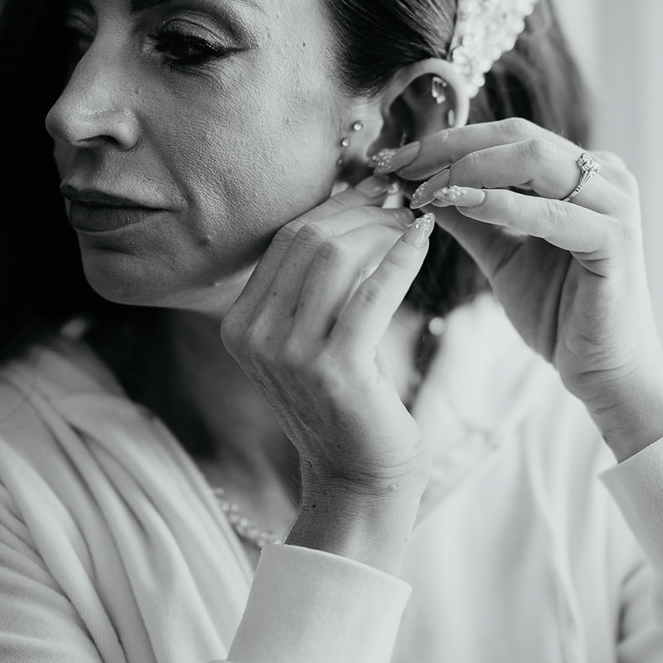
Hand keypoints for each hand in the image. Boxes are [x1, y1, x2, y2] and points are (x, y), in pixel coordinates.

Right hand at [221, 176, 435, 497]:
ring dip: (382, 230)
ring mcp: (289, 355)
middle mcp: (254, 337)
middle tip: (403, 198)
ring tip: (414, 222)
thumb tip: (355, 200)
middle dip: (361, 211)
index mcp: (240, 323)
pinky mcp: (335, 370)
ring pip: (336, 258)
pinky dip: (401, 258)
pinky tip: (423, 242)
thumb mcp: (312, 337)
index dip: (336, 205)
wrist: (359, 476)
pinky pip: (372, 293)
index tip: (376, 185)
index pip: (287, 239)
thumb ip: (315, 281)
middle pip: (308, 241)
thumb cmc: (347, 400)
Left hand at [376, 119, 662, 450]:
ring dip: (468, 171)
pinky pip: (551, 212)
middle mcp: (605, 175)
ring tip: (423, 190)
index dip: (447, 140)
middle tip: (399, 165)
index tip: (394, 157)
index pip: (506, 135)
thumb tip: (420, 184)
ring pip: (533, 160)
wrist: (601, 370)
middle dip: (449, 147)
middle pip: (516, 137)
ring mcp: (615, 204)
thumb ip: (468, 215)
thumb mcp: (500, 252)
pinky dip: (501, 205)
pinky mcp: (615, 240)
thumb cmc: (557, 312)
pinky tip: (461, 205)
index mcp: (581, 171)